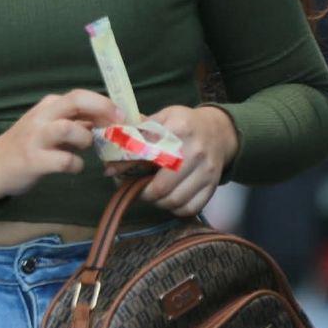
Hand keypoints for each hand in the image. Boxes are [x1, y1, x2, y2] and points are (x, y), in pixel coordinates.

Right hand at [0, 90, 122, 208]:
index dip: (106, 103)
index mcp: (49, 106)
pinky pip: (64, 160)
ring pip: (68, 128)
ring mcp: (36, 137)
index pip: (81, 95)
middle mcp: (43, 116)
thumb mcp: (51, 127)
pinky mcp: (33, 160)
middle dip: (103, 108)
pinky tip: (73, 167)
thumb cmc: (27, 145)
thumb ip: (76, 123)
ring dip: (85, 138)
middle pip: (76, 100)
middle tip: (119, 124)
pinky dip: (76, 165)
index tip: (123, 116)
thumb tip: (107, 122)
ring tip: (87, 149)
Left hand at [106, 105, 238, 216]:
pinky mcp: (213, 185)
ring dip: (158, 202)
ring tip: (150, 193)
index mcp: (178, 129)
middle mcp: (195, 151)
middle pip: (161, 186)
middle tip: (134, 188)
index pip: (146, 155)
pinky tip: (168, 199)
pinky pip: (190, 208)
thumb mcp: (160, 119)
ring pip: (175, 200)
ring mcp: (207, 170)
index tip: (114, 173)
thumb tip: (109, 165)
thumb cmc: (183, 124)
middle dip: (142, 192)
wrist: (218, 131)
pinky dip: (175, 208)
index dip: (125, 167)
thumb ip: (135, 136)